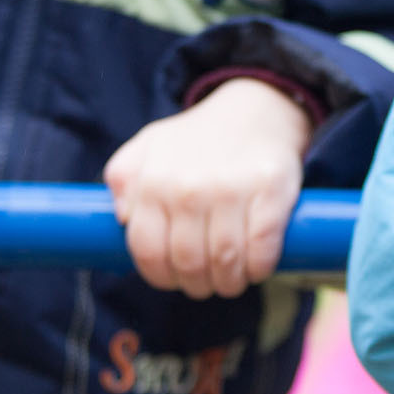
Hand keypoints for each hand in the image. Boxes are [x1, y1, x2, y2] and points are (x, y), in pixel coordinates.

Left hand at [103, 77, 311, 298]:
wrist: (256, 109)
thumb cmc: (198, 138)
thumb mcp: (149, 145)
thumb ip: (123, 177)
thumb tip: (122, 217)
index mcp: (154, 182)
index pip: (149, 252)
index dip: (161, 277)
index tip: (175, 279)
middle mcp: (189, 188)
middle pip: (189, 264)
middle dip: (197, 284)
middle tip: (206, 283)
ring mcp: (232, 190)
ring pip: (226, 263)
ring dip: (229, 283)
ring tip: (231, 280)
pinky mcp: (271, 192)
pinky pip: (262, 249)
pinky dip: (259, 268)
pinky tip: (256, 267)